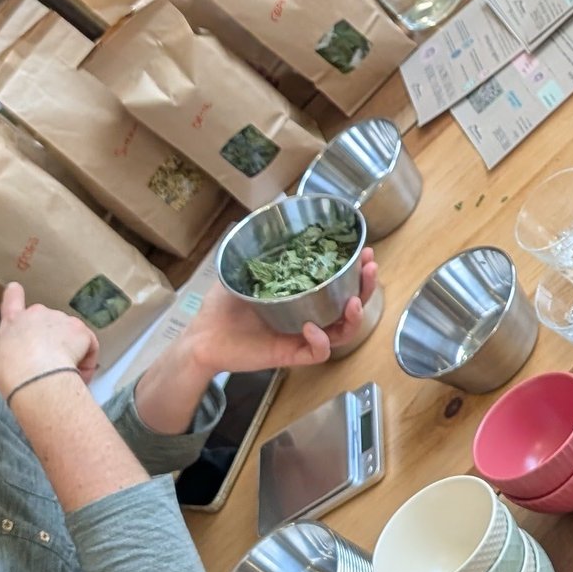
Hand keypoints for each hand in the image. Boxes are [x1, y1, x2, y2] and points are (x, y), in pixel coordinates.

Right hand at [0, 283, 98, 398]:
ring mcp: (61, 319)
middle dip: (52, 340)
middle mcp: (38, 314)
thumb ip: (10, 349)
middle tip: (49, 364)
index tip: (15, 288)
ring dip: (70, 352)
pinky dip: (86, 361)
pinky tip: (76, 373)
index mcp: (13, 322)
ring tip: (60, 373)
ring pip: (71, 336)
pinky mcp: (81, 329)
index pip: (12, 299)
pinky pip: (89, 347)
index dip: (15, 293)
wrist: (34, 376)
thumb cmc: (13, 373)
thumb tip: (19, 356)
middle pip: (49, 323)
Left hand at [170, 250, 380, 380]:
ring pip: (342, 331)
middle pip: (349, 304)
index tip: (364, 249)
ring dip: (354, 316)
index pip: (337, 281)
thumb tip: (270, 216)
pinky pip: (318, 352)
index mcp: (302, 293)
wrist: (202, 337)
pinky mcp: (291, 355)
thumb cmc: (222, 306)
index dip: (355, 267)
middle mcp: (308, 314)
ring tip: (354, 301)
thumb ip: (258, 248)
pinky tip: (312, 327)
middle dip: (365, 286)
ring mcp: (302, 336)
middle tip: (370, 267)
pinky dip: (321, 340)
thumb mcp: (242, 268)